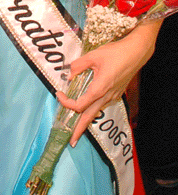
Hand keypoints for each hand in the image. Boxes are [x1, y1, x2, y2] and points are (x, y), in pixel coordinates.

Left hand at [56, 21, 159, 145]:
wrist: (136, 53)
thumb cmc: (115, 53)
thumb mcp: (92, 56)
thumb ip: (78, 66)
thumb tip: (68, 75)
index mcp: (99, 89)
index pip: (79, 105)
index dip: (66, 102)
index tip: (58, 93)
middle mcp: (106, 96)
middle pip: (89, 117)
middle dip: (79, 130)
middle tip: (71, 141)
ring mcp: (113, 96)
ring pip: (96, 112)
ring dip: (86, 121)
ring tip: (77, 129)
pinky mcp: (116, 93)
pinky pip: (102, 105)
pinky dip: (92, 110)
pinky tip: (87, 109)